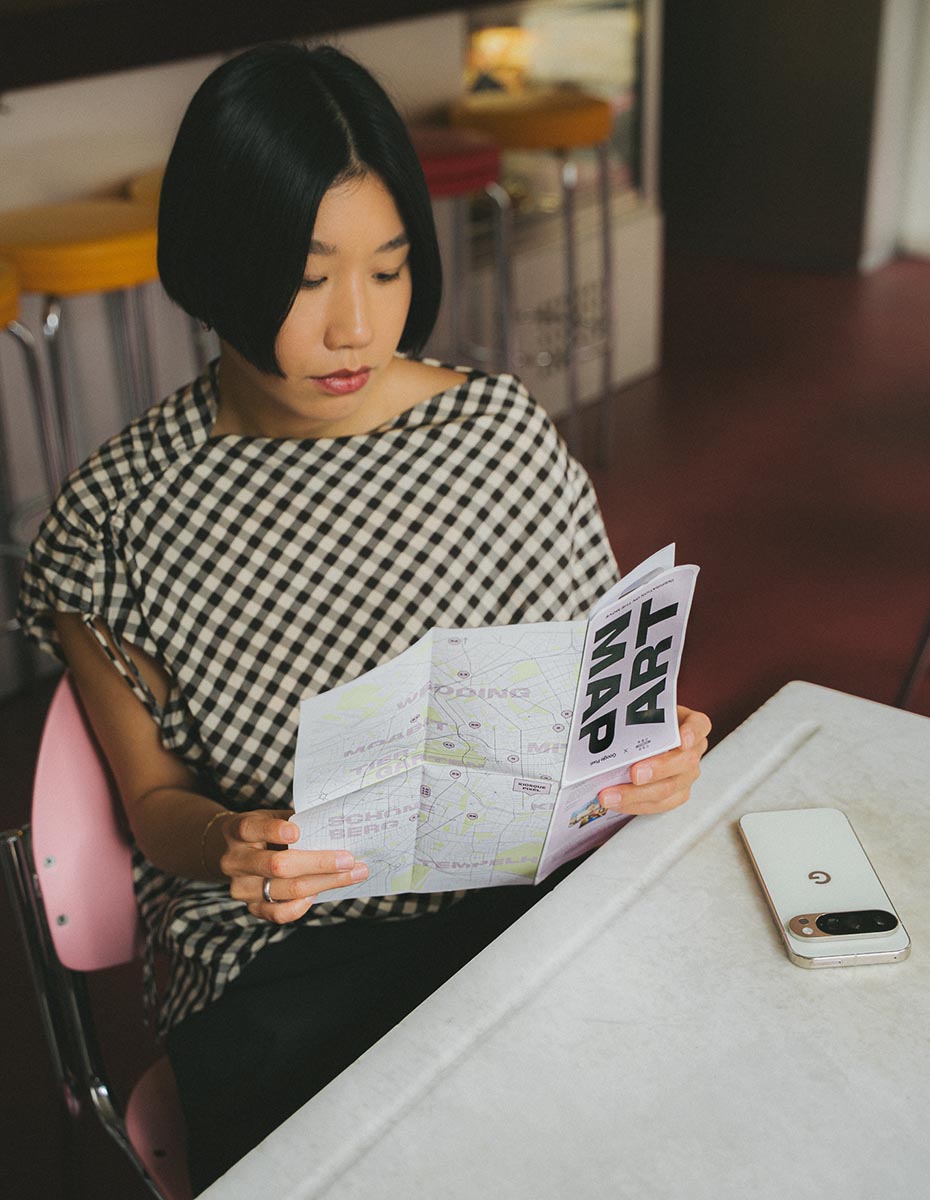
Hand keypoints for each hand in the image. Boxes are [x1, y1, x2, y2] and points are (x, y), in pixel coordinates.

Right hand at [217, 809, 368, 923]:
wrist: (228, 853)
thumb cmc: (262, 830)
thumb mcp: (271, 817)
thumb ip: (296, 820)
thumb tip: (337, 826)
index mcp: (238, 831)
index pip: (251, 829)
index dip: (273, 831)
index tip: (297, 832)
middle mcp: (235, 861)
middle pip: (278, 865)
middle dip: (319, 862)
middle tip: (349, 859)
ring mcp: (242, 887)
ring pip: (286, 889)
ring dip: (324, 883)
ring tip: (352, 875)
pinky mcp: (250, 907)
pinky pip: (278, 913)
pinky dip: (300, 906)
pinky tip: (318, 894)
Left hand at [596, 706, 710, 815]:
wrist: (644, 741)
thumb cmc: (646, 724)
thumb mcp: (643, 713)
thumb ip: (632, 716)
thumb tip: (601, 722)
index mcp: (691, 726)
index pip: (699, 725)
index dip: (692, 732)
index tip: (682, 739)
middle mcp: (692, 752)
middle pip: (684, 762)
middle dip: (658, 769)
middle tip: (635, 773)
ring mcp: (686, 775)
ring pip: (668, 788)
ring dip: (636, 794)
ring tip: (610, 795)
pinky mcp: (676, 795)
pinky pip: (658, 804)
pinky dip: (634, 804)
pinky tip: (615, 802)